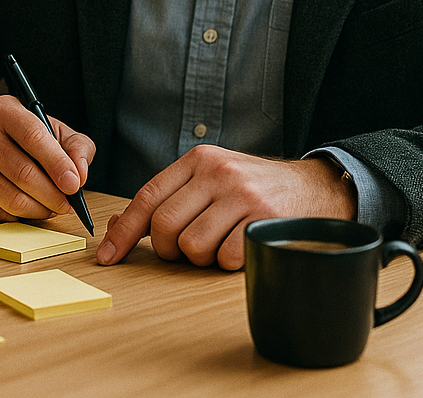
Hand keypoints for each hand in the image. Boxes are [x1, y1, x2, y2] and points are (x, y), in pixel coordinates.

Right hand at [0, 95, 95, 220]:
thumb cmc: (25, 138)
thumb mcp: (54, 131)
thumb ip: (76, 146)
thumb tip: (80, 174)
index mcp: (4, 109)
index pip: (33, 136)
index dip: (57, 163)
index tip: (74, 184)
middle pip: (23, 173)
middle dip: (53, 195)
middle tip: (67, 204)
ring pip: (12, 198)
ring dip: (40, 209)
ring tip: (51, 206)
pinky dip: (20, 216)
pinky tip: (29, 207)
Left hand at [96, 148, 356, 270]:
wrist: (314, 186)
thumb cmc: (253, 188)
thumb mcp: (211, 178)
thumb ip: (171, 198)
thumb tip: (120, 228)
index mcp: (197, 160)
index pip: (147, 197)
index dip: (124, 231)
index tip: (108, 258)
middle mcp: (216, 172)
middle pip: (165, 225)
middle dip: (168, 249)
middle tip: (185, 249)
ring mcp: (241, 195)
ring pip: (192, 245)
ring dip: (200, 258)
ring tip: (218, 244)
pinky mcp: (264, 219)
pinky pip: (225, 257)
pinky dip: (227, 262)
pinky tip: (240, 247)